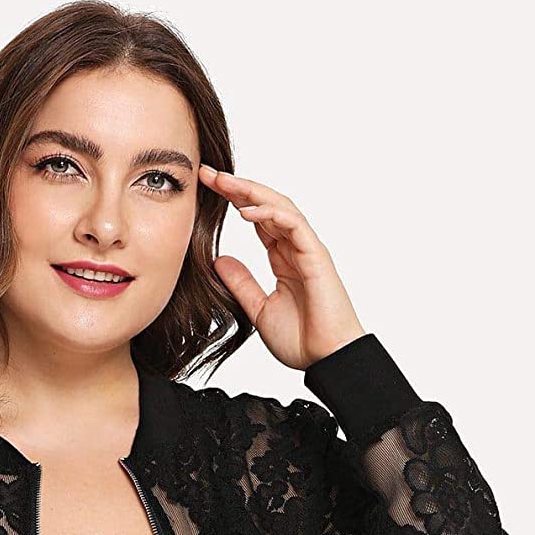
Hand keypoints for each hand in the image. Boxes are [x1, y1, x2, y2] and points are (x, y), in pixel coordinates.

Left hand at [198, 165, 365, 370]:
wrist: (327, 360)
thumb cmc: (302, 339)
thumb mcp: (258, 309)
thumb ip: (241, 283)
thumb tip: (219, 261)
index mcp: (284, 258)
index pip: (257, 219)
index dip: (234, 200)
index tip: (207, 188)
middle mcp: (296, 248)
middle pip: (266, 206)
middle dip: (238, 187)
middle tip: (209, 174)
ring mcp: (308, 250)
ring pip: (280, 208)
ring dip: (252, 193)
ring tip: (225, 182)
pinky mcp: (316, 257)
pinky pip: (294, 226)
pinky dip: (271, 215)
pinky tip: (247, 211)